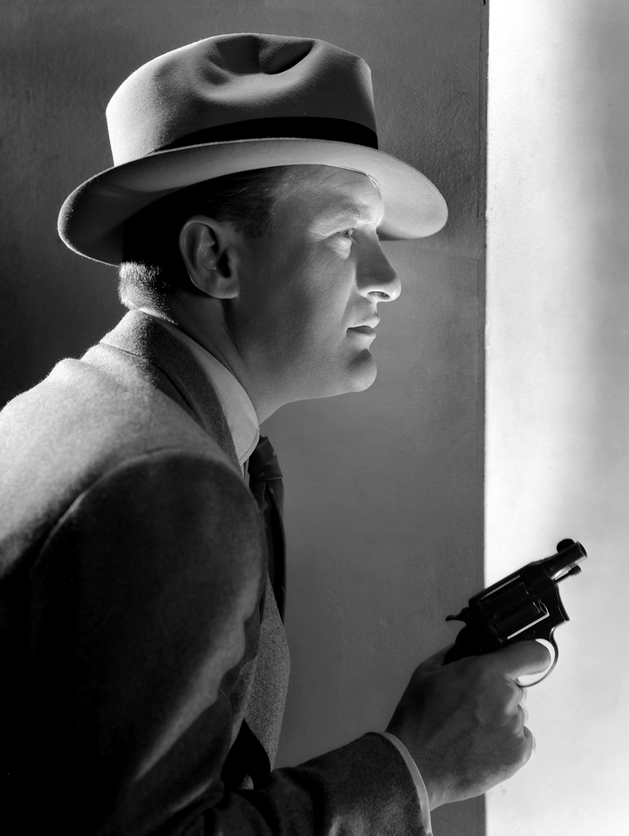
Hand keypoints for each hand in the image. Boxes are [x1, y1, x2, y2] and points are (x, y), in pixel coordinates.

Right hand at [386, 641, 549, 808]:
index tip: (527, 660)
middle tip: (471, 707)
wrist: (416, 765)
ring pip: (515, 714)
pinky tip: (479, 745)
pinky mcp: (518, 754)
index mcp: (486, 672)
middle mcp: (505, 697)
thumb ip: (453, 655)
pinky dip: (504, 741)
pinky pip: (520, 738)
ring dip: (499, 719)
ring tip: (470, 731)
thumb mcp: (427, 672)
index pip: (533, 654)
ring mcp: (514, 727)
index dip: (531, 655)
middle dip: (497, 693)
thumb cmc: (419, 720)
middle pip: (516, 688)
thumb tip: (465, 649)